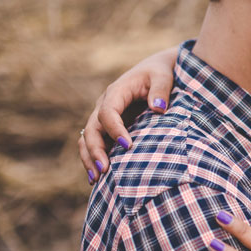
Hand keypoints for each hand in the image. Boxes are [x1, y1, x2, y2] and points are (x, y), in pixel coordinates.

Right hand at [79, 46, 175, 183]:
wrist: (156, 71)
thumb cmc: (160, 72)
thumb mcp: (164, 75)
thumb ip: (161, 89)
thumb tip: (158, 108)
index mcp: (117, 92)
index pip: (108, 112)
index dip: (114, 129)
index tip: (128, 145)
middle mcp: (105, 105)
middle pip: (91, 129)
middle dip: (95, 150)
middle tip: (104, 170)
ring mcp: (104, 118)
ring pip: (86, 138)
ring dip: (89, 158)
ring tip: (96, 179)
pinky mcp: (108, 128)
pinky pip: (95, 144)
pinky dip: (93, 159)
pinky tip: (98, 180)